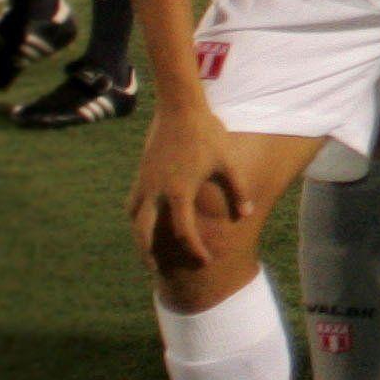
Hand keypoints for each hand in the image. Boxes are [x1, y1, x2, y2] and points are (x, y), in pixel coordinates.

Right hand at [127, 105, 251, 271]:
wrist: (180, 109)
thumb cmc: (208, 135)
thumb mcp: (228, 163)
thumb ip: (237, 191)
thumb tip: (245, 215)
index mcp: (179, 193)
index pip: (184, 233)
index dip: (195, 250)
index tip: (205, 261)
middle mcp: (156, 192)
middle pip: (144, 233)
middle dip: (148, 254)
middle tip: (157, 271)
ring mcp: (145, 183)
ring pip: (134, 219)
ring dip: (139, 237)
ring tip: (146, 251)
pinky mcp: (141, 174)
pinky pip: (133, 203)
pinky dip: (136, 217)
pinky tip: (144, 222)